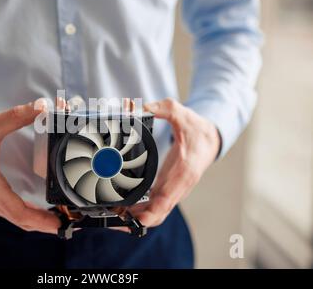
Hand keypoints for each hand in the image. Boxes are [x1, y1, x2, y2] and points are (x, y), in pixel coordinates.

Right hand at [0, 99, 59, 233]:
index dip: (41, 220)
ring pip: (15, 218)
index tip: (58, 224)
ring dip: (36, 221)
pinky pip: (9, 212)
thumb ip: (17, 116)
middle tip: (68, 222)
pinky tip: (38, 211)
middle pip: (21, 220)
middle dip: (44, 223)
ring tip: (58, 218)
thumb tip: (43, 107)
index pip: (19, 213)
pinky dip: (25, 214)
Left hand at [129, 98, 220, 227]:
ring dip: (139, 216)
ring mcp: (175, 188)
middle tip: (119, 219)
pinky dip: (143, 209)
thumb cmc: (197, 129)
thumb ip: (163, 108)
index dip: (154, 212)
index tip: (139, 220)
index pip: (169, 198)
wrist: (210, 138)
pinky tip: (127, 209)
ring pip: (158, 210)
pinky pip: (156, 203)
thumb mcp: (182, 114)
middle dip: (140, 220)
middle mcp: (180, 184)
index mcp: (185, 170)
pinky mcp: (169, 187)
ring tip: (118, 215)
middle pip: (161, 211)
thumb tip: (137, 107)